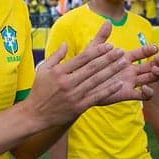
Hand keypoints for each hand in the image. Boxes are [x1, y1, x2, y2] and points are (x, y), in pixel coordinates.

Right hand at [27, 22, 158, 127]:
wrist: (35, 114)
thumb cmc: (39, 90)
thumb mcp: (43, 69)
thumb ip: (55, 56)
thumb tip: (66, 44)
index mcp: (59, 72)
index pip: (82, 58)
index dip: (97, 51)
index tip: (109, 45)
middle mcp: (67, 82)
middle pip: (92, 68)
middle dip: (108, 59)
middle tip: (121, 51)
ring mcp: (74, 95)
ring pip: (97, 81)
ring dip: (112, 71)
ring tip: (123, 63)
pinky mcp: (79, 107)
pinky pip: (97, 96)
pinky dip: (109, 90)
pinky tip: (119, 83)